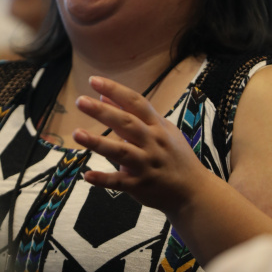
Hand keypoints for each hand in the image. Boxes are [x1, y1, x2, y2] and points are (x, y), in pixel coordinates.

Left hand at [72, 76, 208, 213]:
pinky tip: (87, 175)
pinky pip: (119, 182)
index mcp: (157, 126)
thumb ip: (134, 115)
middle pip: (126, 123)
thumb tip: (104, 97)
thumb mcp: (161, 130)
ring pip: (120, 152)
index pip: (135, 102)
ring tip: (77, 133)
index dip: (115, 90)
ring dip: (98, 142)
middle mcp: (152, 142)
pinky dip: (103, 179)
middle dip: (103, 112)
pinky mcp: (140, 186)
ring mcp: (146, 165)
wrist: (194, 190)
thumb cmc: (174, 156)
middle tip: (81, 101)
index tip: (94, 80)